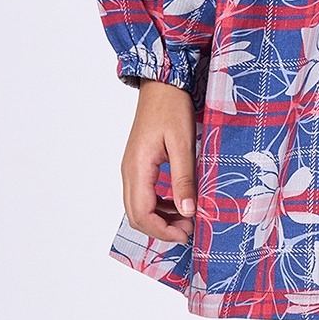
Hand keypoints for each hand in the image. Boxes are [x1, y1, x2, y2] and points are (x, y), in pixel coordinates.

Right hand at [122, 80, 196, 242]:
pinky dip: (160, 206)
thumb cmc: (172, 109)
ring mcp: (131, 169)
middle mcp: (129, 172)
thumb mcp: (183, 145)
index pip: (141, 214)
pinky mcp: (138, 165)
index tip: (186, 234)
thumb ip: (184, 180)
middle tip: (189, 229)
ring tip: (188, 218)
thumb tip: (188, 212)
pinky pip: (144, 195)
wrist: (161, 85)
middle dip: (161, 229)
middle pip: (136, 216)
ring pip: (139, 207)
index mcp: (137, 168)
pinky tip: (179, 203)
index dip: (162, 231)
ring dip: (161, 219)